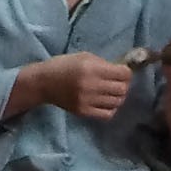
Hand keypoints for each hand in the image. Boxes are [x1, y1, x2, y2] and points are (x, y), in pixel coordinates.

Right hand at [18, 52, 133, 120]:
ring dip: (117, 96)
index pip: (123, 74)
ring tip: (111, 92)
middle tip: (118, 82)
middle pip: (122, 89)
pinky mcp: (84, 112)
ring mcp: (87, 101)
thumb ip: (104, 64)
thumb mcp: (84, 57)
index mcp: (92, 68)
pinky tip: (105, 102)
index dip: (126, 73)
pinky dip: (110, 108)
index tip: (123, 72)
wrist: (44, 83)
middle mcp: (91, 85)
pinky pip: (107, 114)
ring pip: (117, 102)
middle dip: (123, 85)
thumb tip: (123, 71)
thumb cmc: (64, 65)